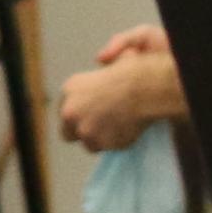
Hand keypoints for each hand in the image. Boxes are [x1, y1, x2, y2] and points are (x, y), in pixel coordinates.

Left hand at [58, 30, 184, 151]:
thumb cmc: (133, 73)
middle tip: (101, 128)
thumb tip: (99, 64)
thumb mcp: (109, 64)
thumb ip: (97, 73)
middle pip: (67, 133)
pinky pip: (106, 148)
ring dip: (101, 139)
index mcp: (70, 90)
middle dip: (82, 132)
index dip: (78, 116)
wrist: (147, 88)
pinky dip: (116, 143)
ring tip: (118, 128)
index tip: (90, 117)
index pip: (64, 112)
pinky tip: (126, 130)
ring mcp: (83, 129)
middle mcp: (69, 111)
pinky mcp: (98, 142)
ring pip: (88, 143)